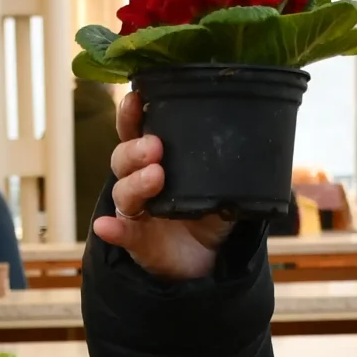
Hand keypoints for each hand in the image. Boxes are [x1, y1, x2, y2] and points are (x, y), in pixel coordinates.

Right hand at [91, 89, 236, 281]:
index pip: (135, 133)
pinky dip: (113, 230)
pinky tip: (105, 226)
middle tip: (155, 147)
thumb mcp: (222, 186)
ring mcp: (135, 211)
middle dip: (136, 149)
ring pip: (123, 192)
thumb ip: (228, 167)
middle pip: (123, 159)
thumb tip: (251, 143)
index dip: (131, 116)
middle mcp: (138, 181)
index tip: (135, 98)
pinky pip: (121, 233)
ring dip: (135, 182)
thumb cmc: (209, 212)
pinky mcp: (135, 240)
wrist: (208, 258)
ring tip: (154, 176)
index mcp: (155, 161)